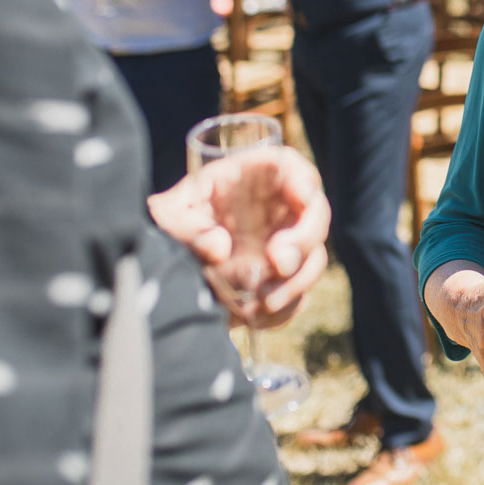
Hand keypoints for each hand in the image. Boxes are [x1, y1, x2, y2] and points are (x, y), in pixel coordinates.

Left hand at [149, 147, 328, 327]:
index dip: (303, 180)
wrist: (168, 262)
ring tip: (262, 302)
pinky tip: (256, 316)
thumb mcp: (168, 215)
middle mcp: (279, 208)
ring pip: (313, 259)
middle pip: (315, 214)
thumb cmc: (173, 221)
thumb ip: (186, 226)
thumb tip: (218, 249)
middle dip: (303, 241)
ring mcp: (286, 244)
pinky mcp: (282, 280)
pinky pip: (298, 295)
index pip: (289, 168)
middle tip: (279, 264)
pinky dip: (283, 309)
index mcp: (254, 178)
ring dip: (296, 283)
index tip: (302, 198)